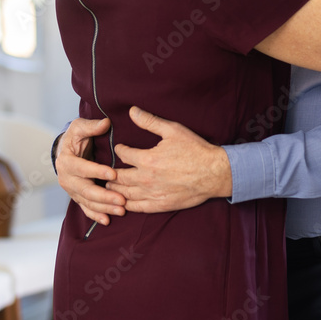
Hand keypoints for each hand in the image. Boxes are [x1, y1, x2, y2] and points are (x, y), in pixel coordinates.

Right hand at [55, 117, 124, 225]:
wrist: (65, 151)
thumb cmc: (76, 137)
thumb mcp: (80, 127)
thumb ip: (92, 126)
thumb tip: (106, 123)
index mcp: (66, 161)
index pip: (81, 168)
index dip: (96, 171)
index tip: (114, 174)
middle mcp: (66, 178)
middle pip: (85, 190)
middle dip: (104, 196)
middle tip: (121, 199)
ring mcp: (72, 190)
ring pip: (87, 202)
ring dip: (104, 207)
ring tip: (121, 210)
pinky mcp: (77, 196)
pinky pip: (86, 208)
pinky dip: (96, 215)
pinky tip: (108, 220)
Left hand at [110, 107, 232, 212]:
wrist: (214, 173)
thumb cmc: (195, 150)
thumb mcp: (173, 130)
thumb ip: (150, 121)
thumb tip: (132, 111)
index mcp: (147, 159)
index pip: (123, 154)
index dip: (120, 149)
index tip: (121, 148)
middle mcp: (146, 179)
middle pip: (118, 177)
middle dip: (111, 172)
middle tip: (107, 170)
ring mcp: (152, 194)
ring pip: (124, 194)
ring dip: (114, 189)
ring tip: (110, 185)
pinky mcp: (159, 205)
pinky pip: (136, 207)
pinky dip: (126, 205)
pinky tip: (123, 201)